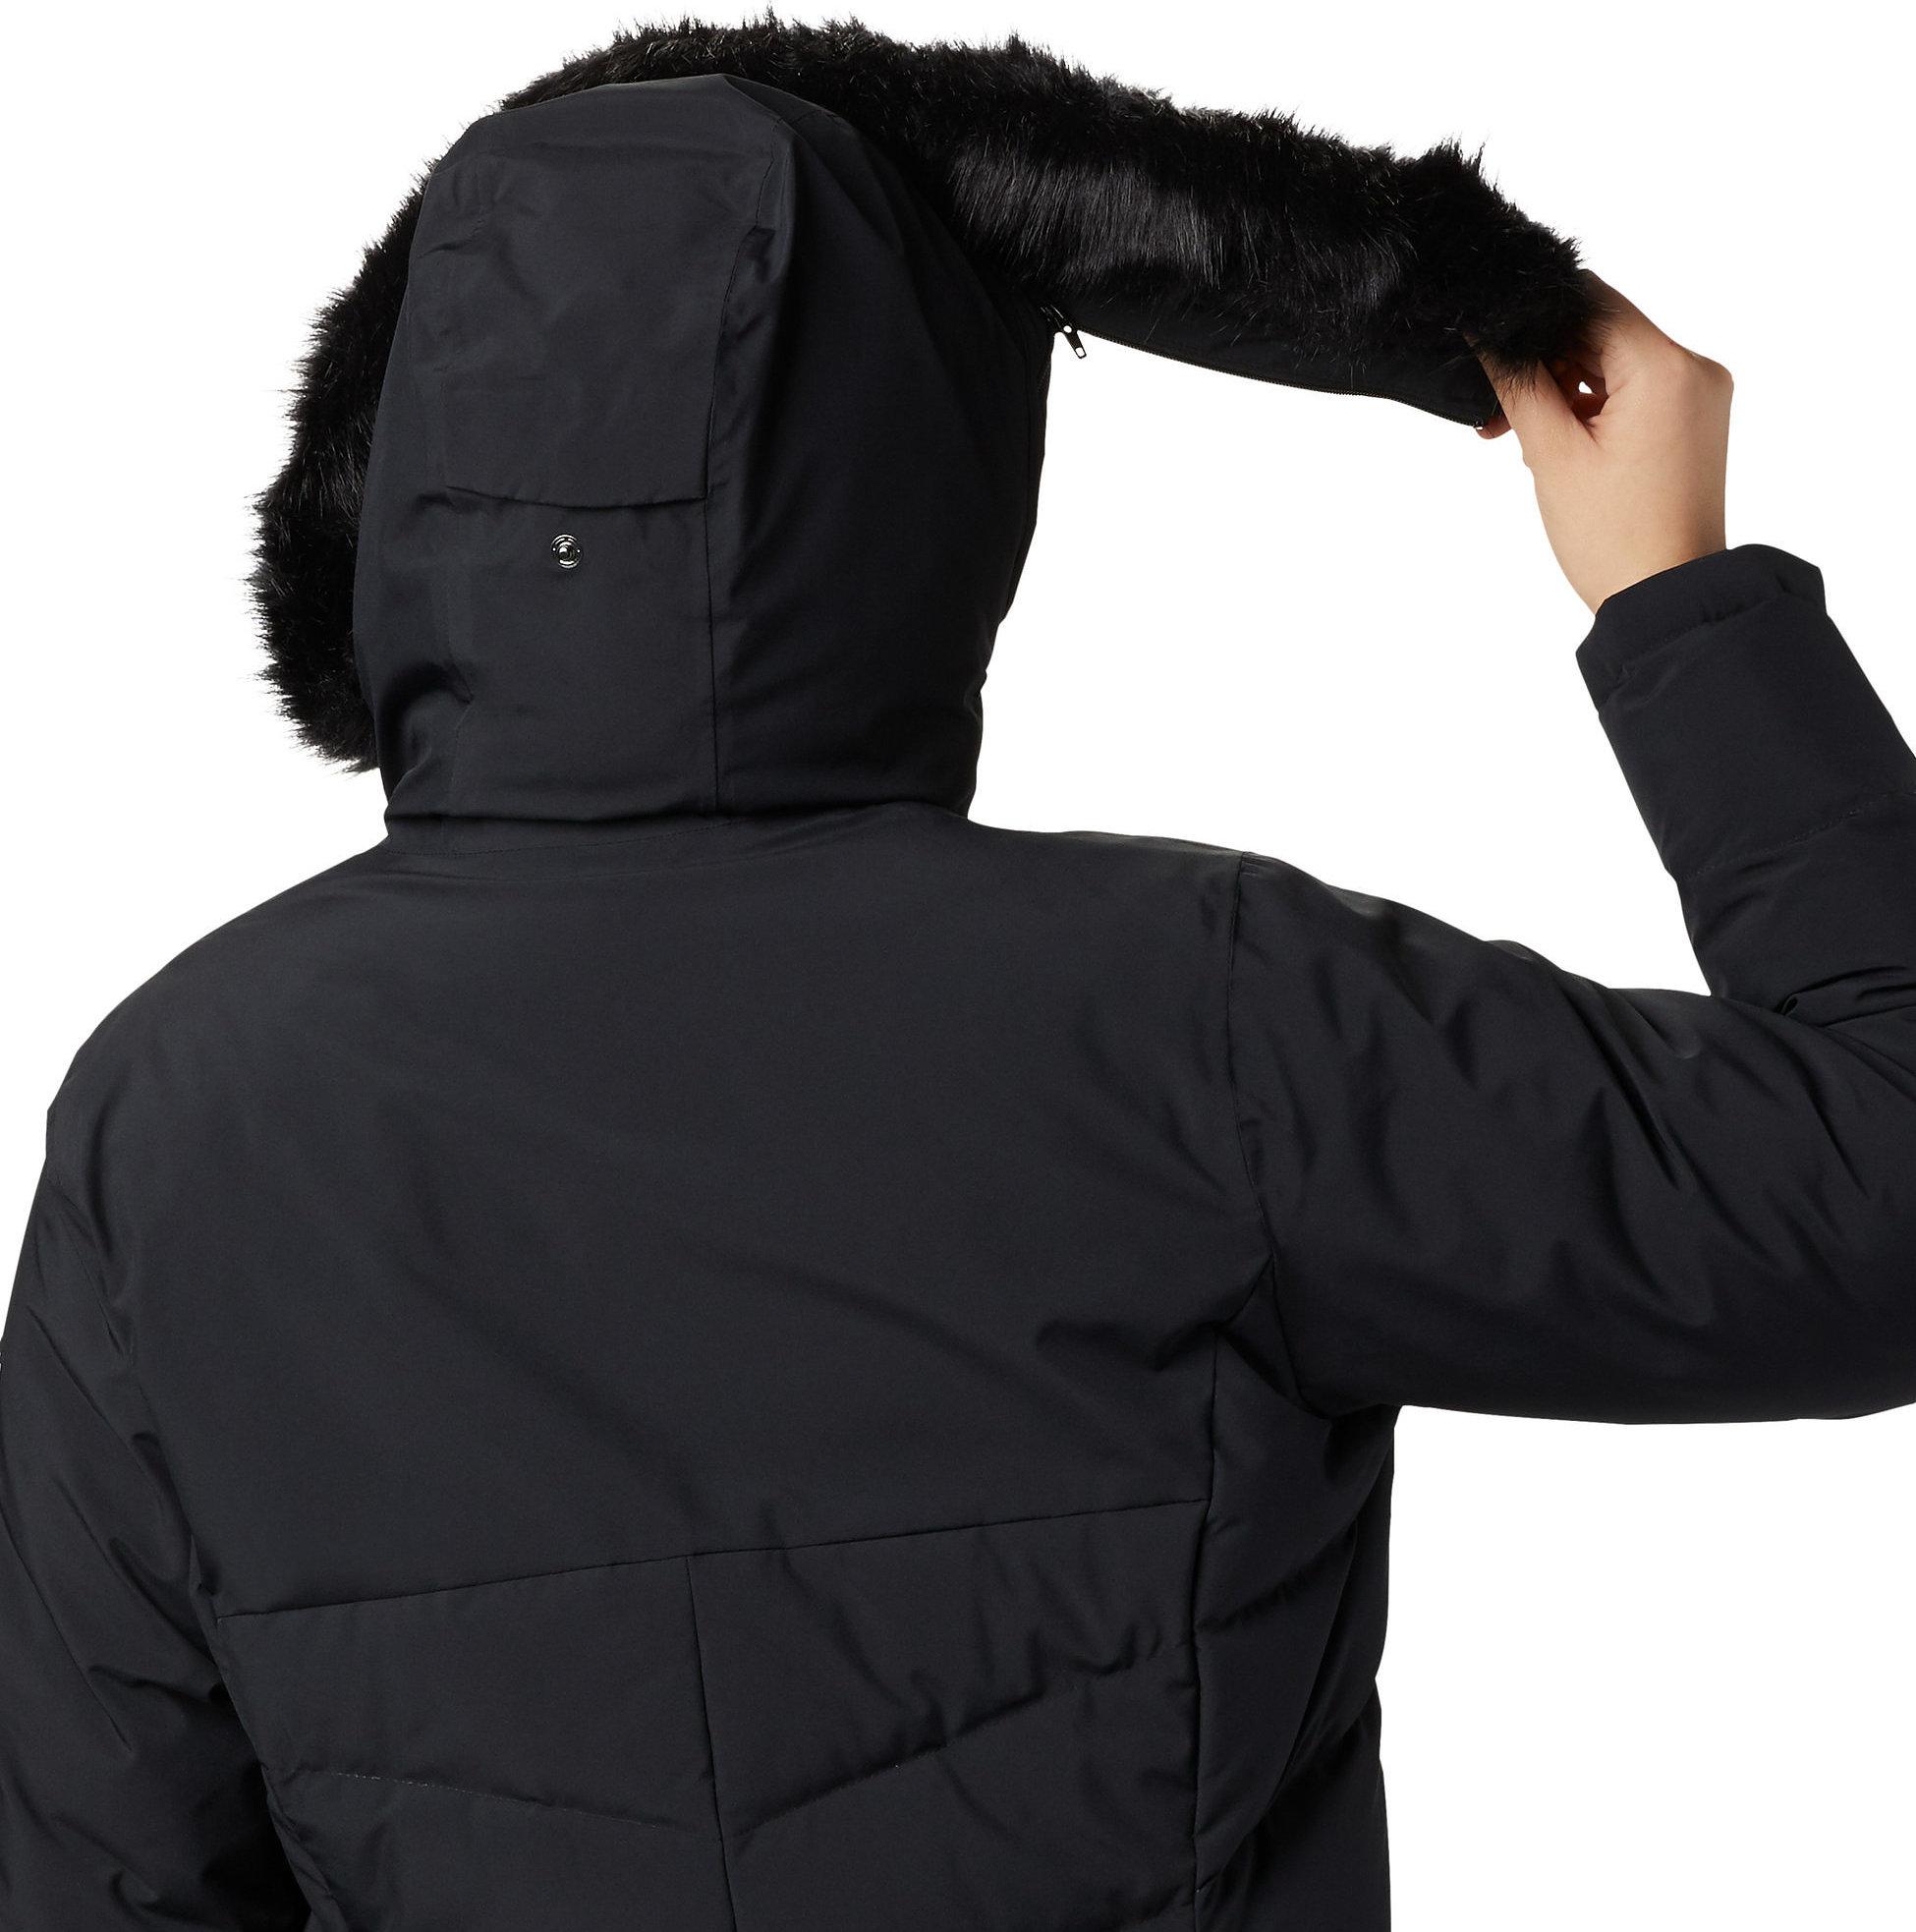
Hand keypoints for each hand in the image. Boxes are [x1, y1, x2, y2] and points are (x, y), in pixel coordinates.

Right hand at [1479, 278, 1730, 611]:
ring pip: (1613, 363)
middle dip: (1544, 362)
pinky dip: (1591, 409)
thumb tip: (1488, 333)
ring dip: (1562, 389)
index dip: (1534, 315)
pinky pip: (1633, 392)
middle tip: (1496, 409)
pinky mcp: (1692, 421)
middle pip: (1602, 331)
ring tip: (1520, 437)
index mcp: (1666, 367)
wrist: (1668, 600)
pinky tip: (1555, 444)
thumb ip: (1518, 382)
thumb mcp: (1553, 454)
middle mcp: (1695, 369)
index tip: (1492, 342)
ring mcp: (1699, 396)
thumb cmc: (1616, 538)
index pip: (1591, 300)